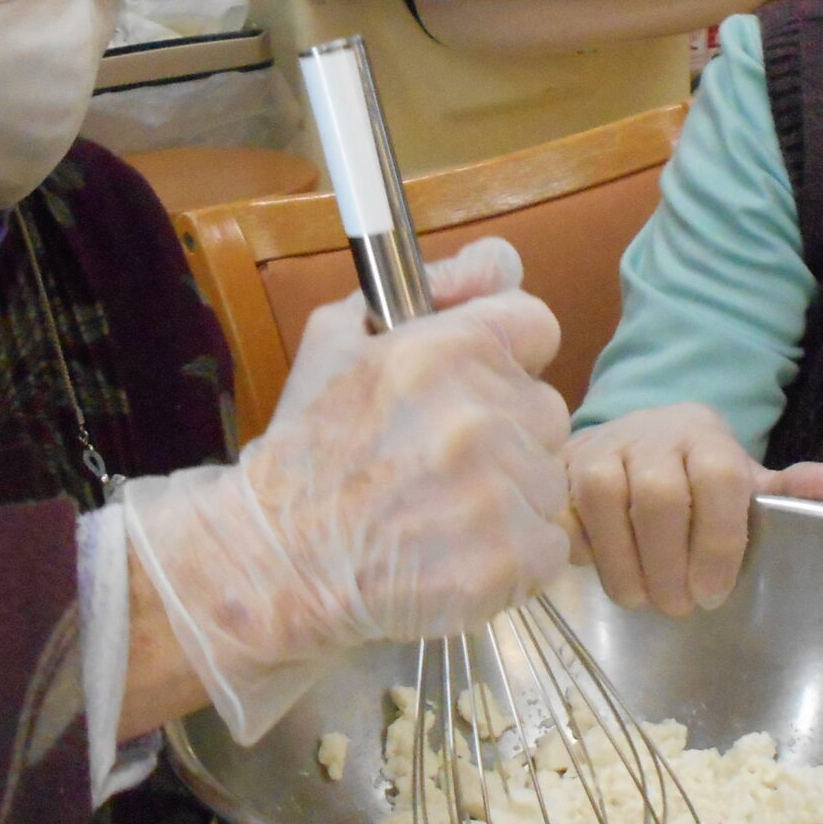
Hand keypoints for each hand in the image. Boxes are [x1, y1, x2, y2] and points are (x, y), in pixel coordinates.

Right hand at [124, 272, 572, 742]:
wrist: (274, 559)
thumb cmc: (305, 449)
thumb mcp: (339, 337)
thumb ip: (429, 288)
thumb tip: (496, 264)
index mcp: (447, 349)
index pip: (537, 327)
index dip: (508, 356)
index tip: (477, 384)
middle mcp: (481, 414)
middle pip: (546, 409)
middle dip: (507, 430)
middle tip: (446, 459)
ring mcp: (499, 491)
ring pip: (548, 478)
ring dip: (511, 493)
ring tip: (445, 510)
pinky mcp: (510, 559)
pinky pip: (548, 543)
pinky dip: (514, 554)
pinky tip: (459, 551)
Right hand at [566, 403, 822, 616]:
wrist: (630, 436)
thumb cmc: (695, 473)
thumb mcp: (745, 479)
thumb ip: (795, 490)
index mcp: (706, 437)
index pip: (721, 480)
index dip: (720, 541)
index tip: (715, 593)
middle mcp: (650, 436)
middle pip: (659, 496)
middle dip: (669, 563)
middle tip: (678, 607)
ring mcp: (597, 448)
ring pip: (602, 500)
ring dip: (622, 563)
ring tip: (641, 599)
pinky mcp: (557, 468)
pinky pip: (559, 510)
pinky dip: (578, 548)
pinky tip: (597, 570)